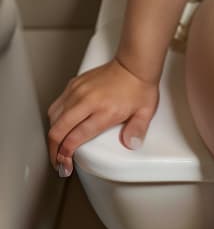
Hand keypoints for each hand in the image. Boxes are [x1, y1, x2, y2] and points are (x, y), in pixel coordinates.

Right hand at [47, 58, 158, 177]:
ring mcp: (78, 91)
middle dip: (54, 150)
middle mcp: (87, 101)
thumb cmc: (138, 86)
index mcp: (104, 111)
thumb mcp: (144, 112)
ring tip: (57, 146)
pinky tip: (60, 125)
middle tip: (57, 161)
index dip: (66, 155)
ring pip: (53, 117)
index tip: (66, 165)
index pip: (75, 138)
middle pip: (58, 130)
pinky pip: (57, 104)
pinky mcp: (74, 84)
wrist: (134, 63)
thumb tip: (130, 144)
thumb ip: (136, 131)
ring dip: (53, 134)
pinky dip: (55, 118)